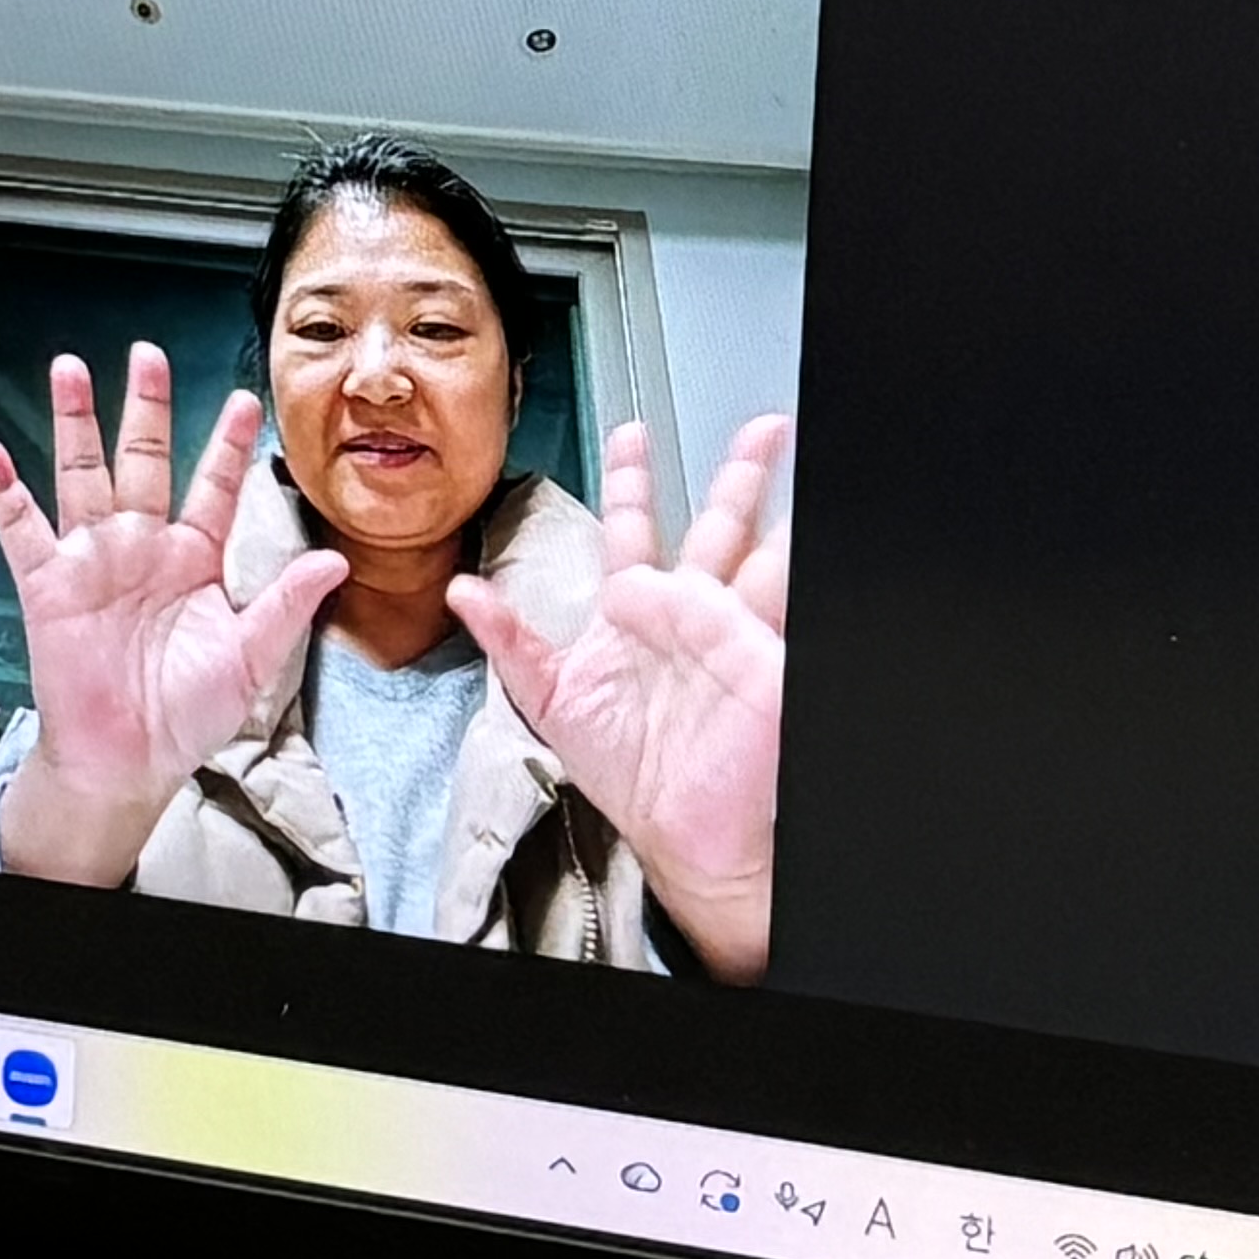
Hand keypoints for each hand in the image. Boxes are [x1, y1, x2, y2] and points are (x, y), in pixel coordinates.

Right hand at [0, 343, 344, 887]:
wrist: (128, 761)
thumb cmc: (188, 716)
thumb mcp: (254, 659)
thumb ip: (287, 603)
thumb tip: (334, 559)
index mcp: (194, 560)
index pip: (214, 486)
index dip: (228, 444)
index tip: (245, 402)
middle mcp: (142, 547)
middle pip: (143, 459)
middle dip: (147, 406)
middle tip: (148, 356)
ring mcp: (93, 559)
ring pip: (82, 473)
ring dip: (75, 422)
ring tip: (70, 370)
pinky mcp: (49, 582)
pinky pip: (20, 526)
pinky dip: (0, 487)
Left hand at [451, 414, 785, 978]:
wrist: (676, 832)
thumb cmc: (625, 773)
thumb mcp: (549, 698)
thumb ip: (508, 639)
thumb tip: (462, 591)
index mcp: (638, 612)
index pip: (635, 529)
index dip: (632, 479)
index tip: (631, 434)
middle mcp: (689, 614)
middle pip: (719, 525)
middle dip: (740, 473)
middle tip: (763, 426)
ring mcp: (732, 634)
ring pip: (764, 555)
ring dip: (780, 514)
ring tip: (796, 461)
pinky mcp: (763, 661)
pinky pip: (777, 612)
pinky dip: (790, 579)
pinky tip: (796, 544)